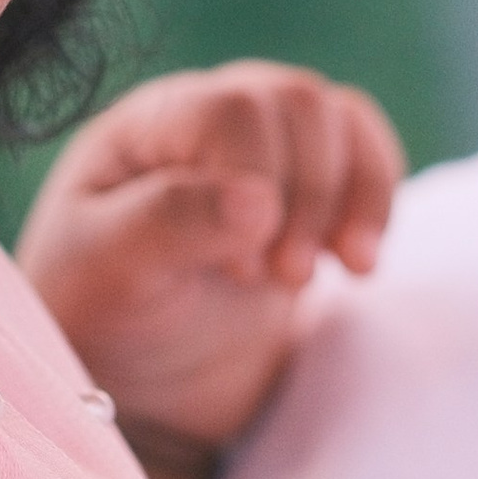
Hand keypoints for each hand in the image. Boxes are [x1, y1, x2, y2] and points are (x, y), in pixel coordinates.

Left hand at [17, 63, 403, 447]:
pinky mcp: (305, 189)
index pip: (231, 109)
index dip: (254, 182)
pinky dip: (376, 200)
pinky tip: (355, 260)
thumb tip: (260, 201)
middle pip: (295, 101)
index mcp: (149, 124)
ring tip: (338, 270)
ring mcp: (262, 148)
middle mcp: (208, 118)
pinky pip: (364, 151)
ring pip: (338, 119)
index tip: (240, 270)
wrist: (137, 377)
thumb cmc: (101, 316)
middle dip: (308, 194)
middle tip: (285, 280)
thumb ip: (169, 224)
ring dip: (352, 196)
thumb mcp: (109, 273)